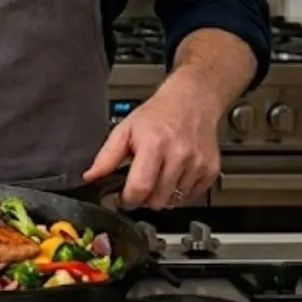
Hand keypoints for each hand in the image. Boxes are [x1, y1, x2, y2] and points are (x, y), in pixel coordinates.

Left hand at [83, 81, 222, 209]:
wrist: (192, 101)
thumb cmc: (158, 114)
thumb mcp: (125, 129)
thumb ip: (106, 157)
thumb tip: (91, 177)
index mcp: (154, 145)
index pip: (140, 188)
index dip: (127, 200)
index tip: (121, 199)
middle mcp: (179, 155)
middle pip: (157, 200)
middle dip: (143, 199)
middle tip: (139, 186)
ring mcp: (197, 164)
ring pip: (174, 201)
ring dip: (162, 196)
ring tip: (157, 176)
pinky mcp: (211, 170)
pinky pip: (191, 197)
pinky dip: (179, 193)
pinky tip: (173, 177)